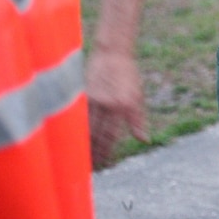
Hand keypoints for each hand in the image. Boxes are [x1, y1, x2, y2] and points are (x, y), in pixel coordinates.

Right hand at [86, 49, 148, 167]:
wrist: (113, 52)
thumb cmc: (128, 74)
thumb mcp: (138, 96)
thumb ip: (138, 120)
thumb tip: (144, 140)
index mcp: (125, 105)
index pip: (113, 136)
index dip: (108, 152)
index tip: (105, 164)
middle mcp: (109, 103)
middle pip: (98, 135)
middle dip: (94, 152)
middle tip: (91, 166)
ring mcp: (94, 98)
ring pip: (86, 127)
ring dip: (84, 144)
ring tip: (81, 157)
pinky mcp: (83, 93)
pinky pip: (79, 115)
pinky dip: (77, 128)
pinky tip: (74, 137)